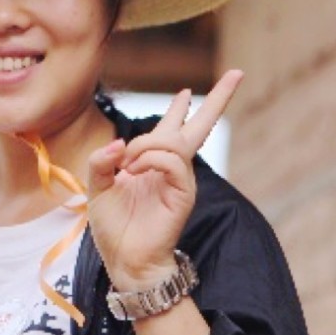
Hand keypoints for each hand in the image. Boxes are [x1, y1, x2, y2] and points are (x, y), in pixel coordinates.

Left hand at [86, 69, 243, 288]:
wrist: (125, 260)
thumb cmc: (113, 227)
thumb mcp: (98, 187)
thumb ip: (102, 161)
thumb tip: (118, 143)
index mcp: (153, 163)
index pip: (174, 128)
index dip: (182, 108)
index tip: (188, 91)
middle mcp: (171, 167)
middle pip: (200, 126)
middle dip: (218, 99)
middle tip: (238, 73)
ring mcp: (180, 179)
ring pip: (173, 141)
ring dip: (145, 145)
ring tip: (126, 164)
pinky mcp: (183, 193)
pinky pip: (172, 161)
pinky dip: (150, 158)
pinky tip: (134, 169)